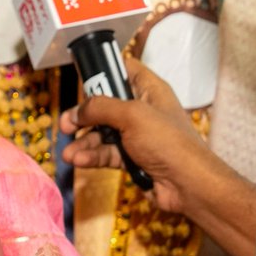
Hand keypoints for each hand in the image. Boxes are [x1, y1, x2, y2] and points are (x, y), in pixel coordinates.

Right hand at [60, 56, 255, 255]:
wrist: (188, 186)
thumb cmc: (169, 143)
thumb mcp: (132, 116)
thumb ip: (101, 108)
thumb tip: (78, 110)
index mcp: (150, 90)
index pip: (124, 69)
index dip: (104, 70)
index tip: (83, 77)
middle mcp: (143, 110)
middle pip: (105, 105)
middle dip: (84, 115)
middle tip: (67, 123)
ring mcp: (138, 136)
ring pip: (102, 133)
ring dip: (84, 142)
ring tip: (69, 152)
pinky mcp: (133, 158)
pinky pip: (107, 153)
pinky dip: (92, 156)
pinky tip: (80, 161)